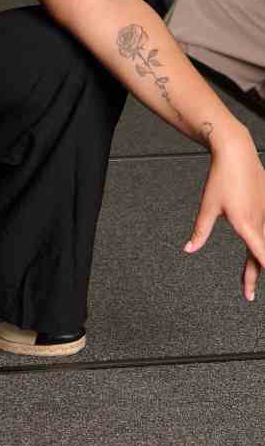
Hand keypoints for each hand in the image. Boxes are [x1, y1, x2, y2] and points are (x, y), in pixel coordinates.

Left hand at [184, 133, 264, 301]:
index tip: (253, 291)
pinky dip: (264, 243)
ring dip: (260, 260)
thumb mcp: (207, 207)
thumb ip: (200, 231)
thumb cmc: (222, 178)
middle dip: (253, 275)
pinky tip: (259, 246)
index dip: (257, 275)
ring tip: (250, 275)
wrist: (236, 153)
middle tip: (246, 292)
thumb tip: (189, 248)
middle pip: (262, 256)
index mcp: (246, 225)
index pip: (259, 257)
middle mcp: (260, 221)